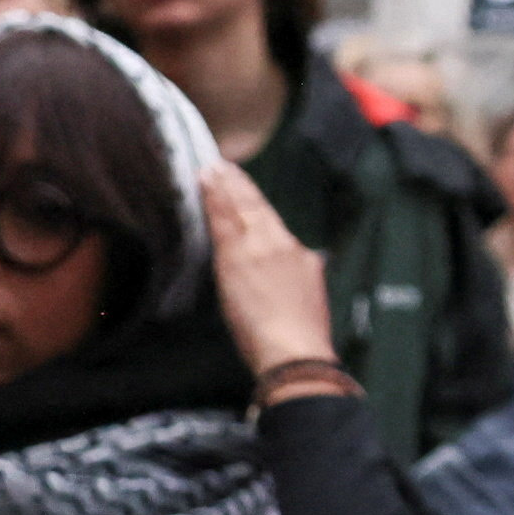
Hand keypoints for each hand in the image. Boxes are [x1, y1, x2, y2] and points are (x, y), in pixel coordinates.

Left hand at [204, 165, 340, 383]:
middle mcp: (278, 243)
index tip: (239, 180)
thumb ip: (301, 270)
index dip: (252, 196)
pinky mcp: (234, 260)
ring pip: (236, 208)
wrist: (294, 351)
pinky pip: (221, 222)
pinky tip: (204, 186)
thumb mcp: (310, 293)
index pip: (269, 216)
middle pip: (253, 205)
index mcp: (297, 252)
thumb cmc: (302, 333)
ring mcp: (255, 249)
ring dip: (221, 186)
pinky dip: (213, 200)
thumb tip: (305, 260)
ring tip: (209, 169)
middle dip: (235, 183)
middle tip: (219, 164)